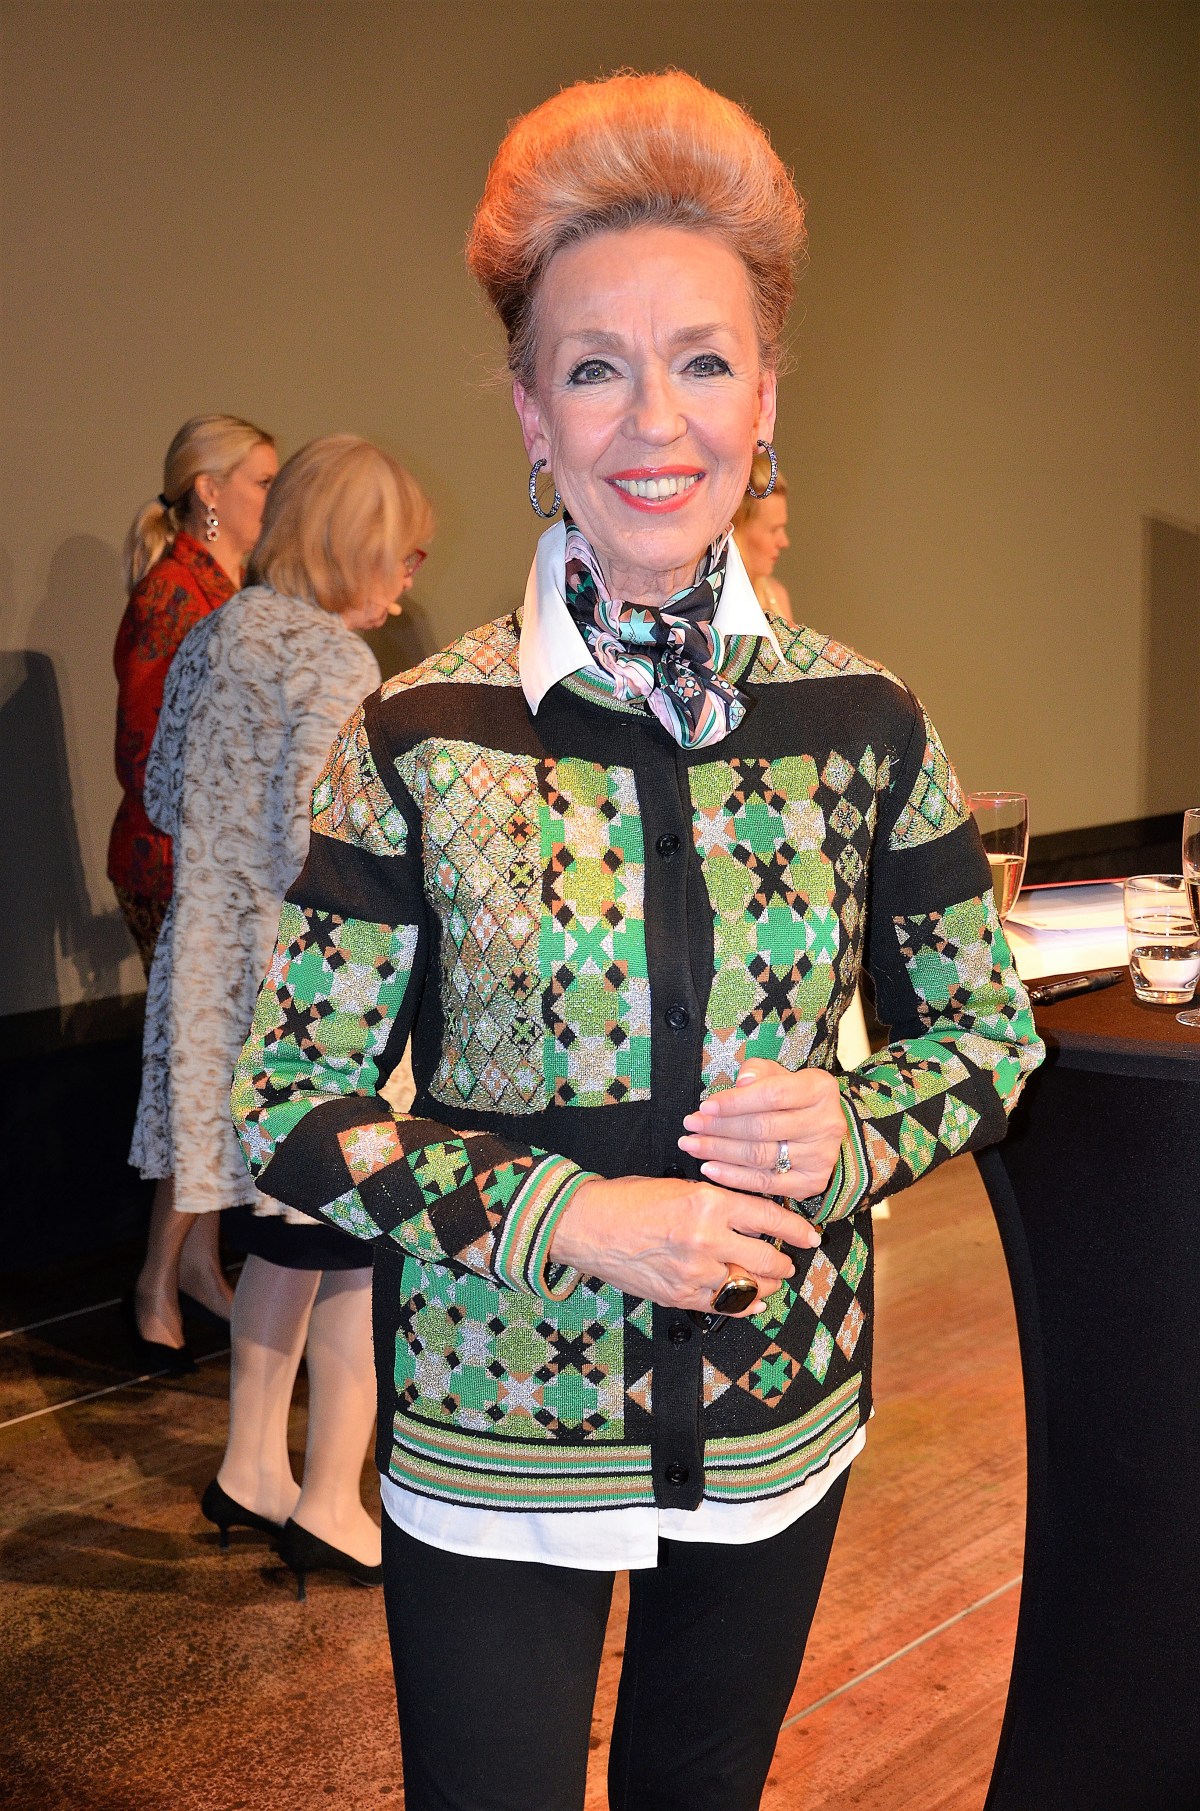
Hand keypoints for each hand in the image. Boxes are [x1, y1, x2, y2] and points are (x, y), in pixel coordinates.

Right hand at [549, 1174, 819, 1314]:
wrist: (586, 1225)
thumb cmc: (629, 1199)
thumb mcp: (680, 1187)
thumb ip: (718, 1204)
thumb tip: (752, 1220)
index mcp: (709, 1202)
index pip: (769, 1218)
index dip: (796, 1229)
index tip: (811, 1236)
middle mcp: (707, 1238)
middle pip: (768, 1259)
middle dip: (784, 1263)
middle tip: (787, 1261)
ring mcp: (694, 1272)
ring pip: (750, 1287)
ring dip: (765, 1286)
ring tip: (769, 1280)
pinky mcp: (680, 1296)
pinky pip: (724, 1306)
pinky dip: (742, 1305)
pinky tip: (749, 1301)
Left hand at [678, 1060, 845, 1203]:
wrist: (819, 1128)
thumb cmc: (790, 1097)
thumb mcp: (778, 1074)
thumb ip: (759, 1072)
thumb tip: (741, 1083)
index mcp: (820, 1090)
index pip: (772, 1095)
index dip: (735, 1102)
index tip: (705, 1106)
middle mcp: (826, 1124)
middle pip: (762, 1128)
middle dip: (720, 1127)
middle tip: (691, 1126)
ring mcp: (820, 1157)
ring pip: (760, 1156)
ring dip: (719, 1151)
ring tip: (692, 1145)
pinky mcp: (811, 1183)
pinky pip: (765, 1183)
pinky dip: (733, 1177)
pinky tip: (709, 1168)